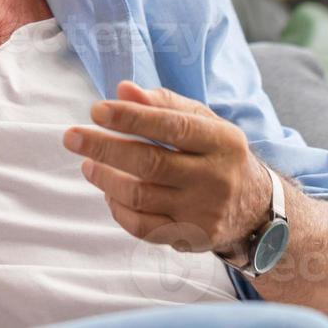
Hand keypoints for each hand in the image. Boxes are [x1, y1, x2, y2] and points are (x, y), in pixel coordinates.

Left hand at [63, 81, 272, 257]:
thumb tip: (122, 90)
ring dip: (105, 178)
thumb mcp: (203, 122)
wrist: (255, 208)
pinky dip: (118, 209)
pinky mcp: (190, 238)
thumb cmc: (217, 154)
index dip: (131, 118)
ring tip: (88, 163)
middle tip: (72, 137)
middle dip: (105, 147)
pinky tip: (109, 193)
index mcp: (221, 141)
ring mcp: (202, 212)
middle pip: (150, 163)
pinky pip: (143, 227)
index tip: (97, 110)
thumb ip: (164, 103)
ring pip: (141, 196)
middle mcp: (215, 178)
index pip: (172, 126)